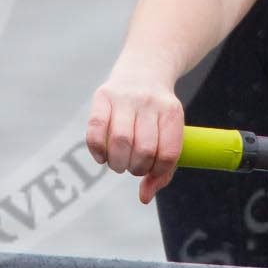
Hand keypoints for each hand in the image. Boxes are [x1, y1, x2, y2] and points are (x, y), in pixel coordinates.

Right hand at [86, 68, 185, 202]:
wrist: (143, 69)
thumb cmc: (157, 114)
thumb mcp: (168, 133)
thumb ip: (162, 169)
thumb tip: (144, 198)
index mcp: (172, 112)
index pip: (168, 154)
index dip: (158, 171)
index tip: (150, 171)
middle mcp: (149, 102)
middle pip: (144, 150)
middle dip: (136, 169)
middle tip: (132, 167)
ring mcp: (125, 97)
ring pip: (120, 141)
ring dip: (117, 163)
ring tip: (118, 163)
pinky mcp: (102, 95)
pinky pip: (95, 129)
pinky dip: (97, 150)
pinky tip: (101, 156)